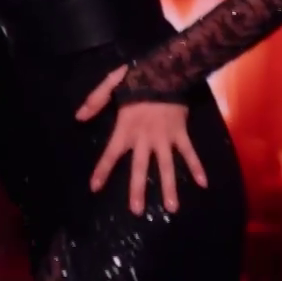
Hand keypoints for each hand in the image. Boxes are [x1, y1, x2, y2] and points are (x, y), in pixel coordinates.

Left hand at [78, 65, 208, 214]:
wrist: (165, 70)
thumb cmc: (136, 79)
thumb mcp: (110, 85)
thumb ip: (95, 101)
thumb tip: (78, 117)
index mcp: (125, 128)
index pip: (111, 153)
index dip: (103, 170)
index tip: (95, 188)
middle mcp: (144, 138)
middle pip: (139, 167)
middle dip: (137, 189)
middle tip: (136, 211)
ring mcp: (164, 137)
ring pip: (166, 166)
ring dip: (169, 187)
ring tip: (172, 208)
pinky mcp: (180, 133)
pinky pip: (189, 152)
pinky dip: (197, 166)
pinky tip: (203, 184)